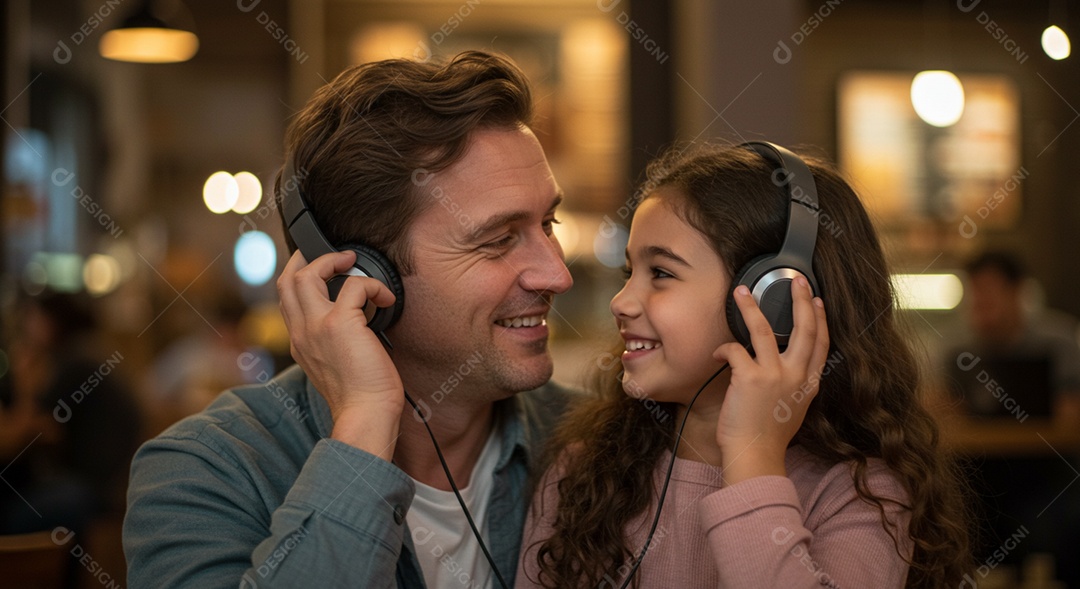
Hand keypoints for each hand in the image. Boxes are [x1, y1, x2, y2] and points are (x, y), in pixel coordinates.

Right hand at [277, 250, 403, 458]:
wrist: (366, 415)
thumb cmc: (361, 395)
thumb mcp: (335, 364)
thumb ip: (333, 340)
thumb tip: (357, 319)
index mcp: (299, 342)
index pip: (286, 298)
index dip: (300, 276)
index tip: (322, 270)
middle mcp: (301, 332)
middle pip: (287, 279)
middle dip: (309, 258)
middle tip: (337, 257)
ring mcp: (316, 327)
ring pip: (306, 273)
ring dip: (333, 261)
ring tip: (354, 264)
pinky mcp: (340, 324)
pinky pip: (354, 286)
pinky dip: (373, 286)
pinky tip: (385, 298)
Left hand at [712, 276, 829, 484]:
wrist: (755, 456)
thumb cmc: (767, 438)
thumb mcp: (793, 410)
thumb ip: (793, 387)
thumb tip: (784, 370)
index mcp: (808, 384)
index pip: (821, 344)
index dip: (821, 320)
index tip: (817, 302)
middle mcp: (796, 376)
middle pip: (805, 329)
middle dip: (801, 301)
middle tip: (797, 281)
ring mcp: (774, 375)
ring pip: (764, 328)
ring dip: (750, 307)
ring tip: (741, 292)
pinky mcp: (750, 377)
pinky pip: (734, 349)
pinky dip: (722, 349)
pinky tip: (716, 354)